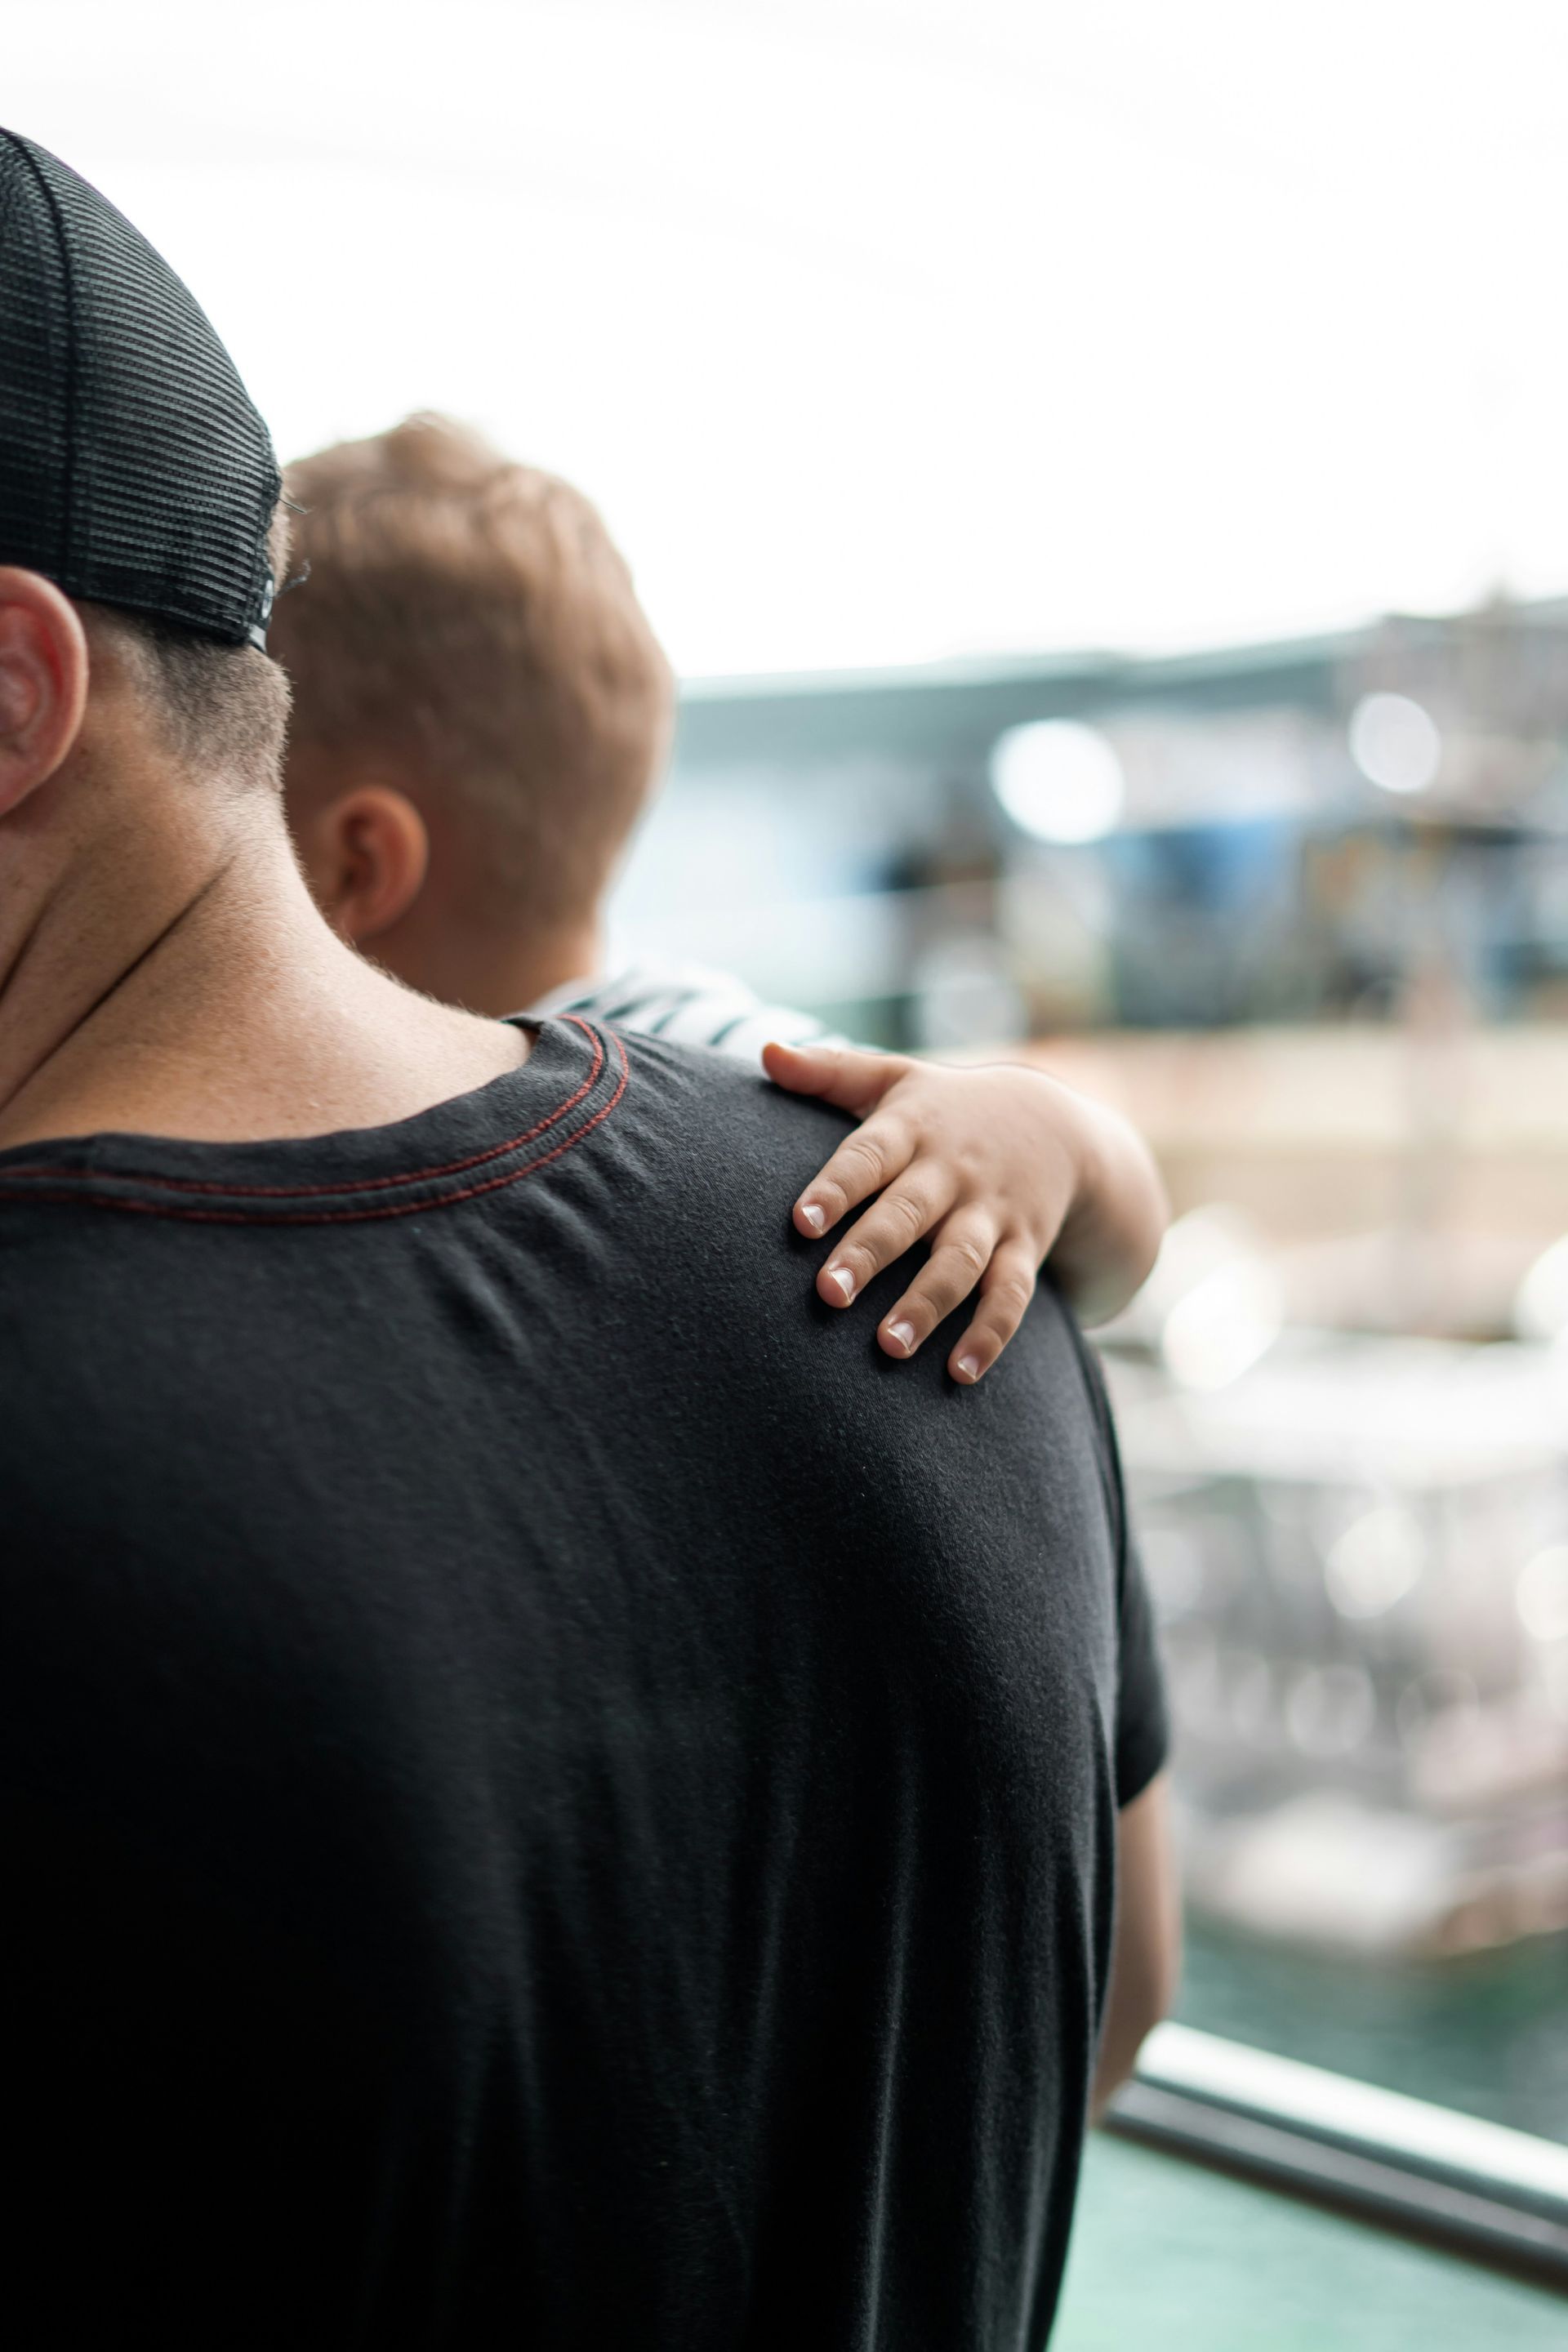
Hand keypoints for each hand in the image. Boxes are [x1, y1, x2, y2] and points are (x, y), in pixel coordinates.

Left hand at [763, 1039, 1166, 1382]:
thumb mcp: (896, 1078)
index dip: (836, 1187)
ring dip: (928, 1303)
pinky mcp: (1024, 1249)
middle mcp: (951, 1173)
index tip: (801, 1221)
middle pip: (908, 1213)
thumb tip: (763, 1052)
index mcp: (912, 1130)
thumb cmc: (947, 1109)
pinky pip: (1012, 1296)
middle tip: (829, 1294)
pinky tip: (961, 1373)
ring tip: (889, 1345)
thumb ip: (828, 1070)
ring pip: (960, 1261)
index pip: (868, 1155)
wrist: (1058, 1125)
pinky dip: (990, 1335)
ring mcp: (991, 1214)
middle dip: (870, 1252)